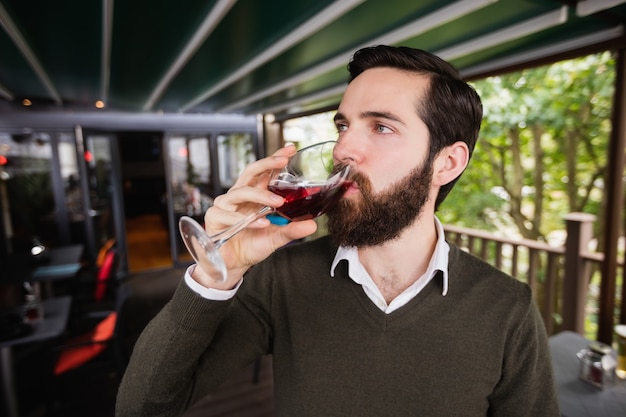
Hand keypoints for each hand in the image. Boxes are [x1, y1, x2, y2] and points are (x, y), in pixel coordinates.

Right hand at [191, 144, 317, 288]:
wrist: (234, 265)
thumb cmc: (251, 245)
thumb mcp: (276, 237)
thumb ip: (292, 230)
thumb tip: (312, 225)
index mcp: (254, 195)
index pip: (264, 171)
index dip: (275, 158)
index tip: (290, 149)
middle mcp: (238, 195)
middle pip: (250, 172)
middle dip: (267, 163)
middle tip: (283, 161)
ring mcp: (225, 205)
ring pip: (241, 192)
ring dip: (260, 195)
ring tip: (277, 202)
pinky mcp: (214, 218)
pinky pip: (229, 215)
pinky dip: (247, 219)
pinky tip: (261, 223)